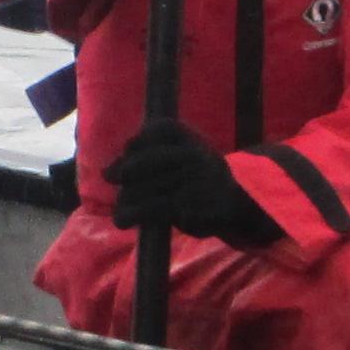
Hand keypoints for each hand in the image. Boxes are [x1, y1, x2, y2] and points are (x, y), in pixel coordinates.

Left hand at [105, 118, 269, 244]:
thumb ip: (155, 154)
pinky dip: (131, 214)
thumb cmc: (203, 178)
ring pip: (144, 187)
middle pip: (145, 160)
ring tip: (119, 210)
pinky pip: (150, 207)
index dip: (137, 141)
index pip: (158, 130)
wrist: (241, 203)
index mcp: (192, 138)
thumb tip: (108, 169)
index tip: (128, 151)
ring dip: (125, 199)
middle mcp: (191, 155)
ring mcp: (189, 179)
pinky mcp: (185, 204)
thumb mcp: (188, 155)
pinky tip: (123, 220)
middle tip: (110, 177)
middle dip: (124, 169)